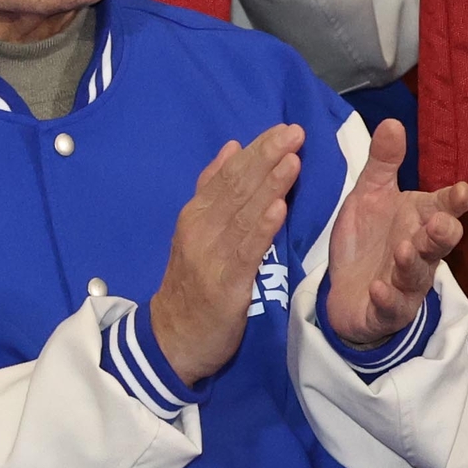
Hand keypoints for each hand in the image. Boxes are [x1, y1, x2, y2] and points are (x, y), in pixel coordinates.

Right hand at [149, 124, 302, 386]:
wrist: (172, 338)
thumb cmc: (192, 284)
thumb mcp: (196, 231)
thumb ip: (213, 190)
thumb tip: (232, 148)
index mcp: (197, 213)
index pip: (229, 174)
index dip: (258, 150)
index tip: (285, 129)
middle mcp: (201, 227)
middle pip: (237, 186)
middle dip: (267, 157)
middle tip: (295, 132)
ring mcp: (211, 254)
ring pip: (243, 213)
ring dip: (269, 185)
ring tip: (292, 160)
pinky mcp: (224, 283)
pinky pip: (245, 251)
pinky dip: (261, 228)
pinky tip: (278, 210)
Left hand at [319, 121, 467, 350]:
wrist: (345, 291)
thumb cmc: (367, 240)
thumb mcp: (369, 196)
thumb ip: (382, 164)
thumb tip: (392, 122)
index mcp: (419, 221)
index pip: (442, 208)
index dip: (453, 201)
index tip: (461, 191)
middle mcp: (420, 252)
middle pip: (439, 244)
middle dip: (442, 234)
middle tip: (439, 223)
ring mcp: (406, 284)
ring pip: (418, 275)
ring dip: (414, 264)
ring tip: (406, 250)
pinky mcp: (387, 310)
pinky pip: (391, 306)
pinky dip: (386, 298)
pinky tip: (378, 289)